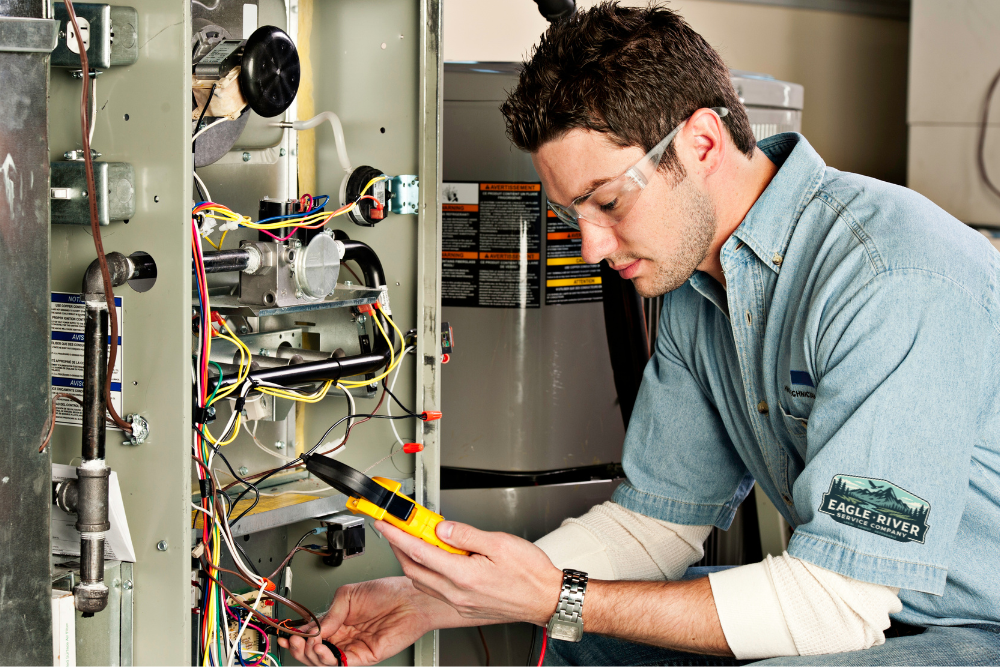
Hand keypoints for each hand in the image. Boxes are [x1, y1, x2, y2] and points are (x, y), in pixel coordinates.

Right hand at [277, 576, 459, 665]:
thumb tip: (313, 628)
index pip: (312, 634)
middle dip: (300, 648)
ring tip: (309, 643)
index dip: (297, 636)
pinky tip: (323, 648)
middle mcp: (344, 635)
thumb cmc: (387, 591)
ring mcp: (353, 647)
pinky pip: (341, 663)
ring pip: (324, 660)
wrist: (410, 598)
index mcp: (339, 620)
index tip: (287, 635)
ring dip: (311, 654)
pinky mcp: (364, 656)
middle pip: (314, 650)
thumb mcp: (349, 594)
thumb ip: (330, 613)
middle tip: (295, 641)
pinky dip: (327, 659)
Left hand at [378, 519, 562, 625]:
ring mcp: (460, 603)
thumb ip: (466, 534)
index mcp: (464, 576)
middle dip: (398, 548)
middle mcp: (458, 593)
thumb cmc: (530, 574)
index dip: (397, 534)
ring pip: (423, 581)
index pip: (419, 551)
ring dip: (412, 561)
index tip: (385, 523)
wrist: (546, 598)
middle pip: (414, 569)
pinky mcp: (465, 607)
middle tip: (394, 529)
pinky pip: (436, 590)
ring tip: (413, 540)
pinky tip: (435, 560)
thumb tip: (441, 527)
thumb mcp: (500, 543)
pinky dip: (427, 573)